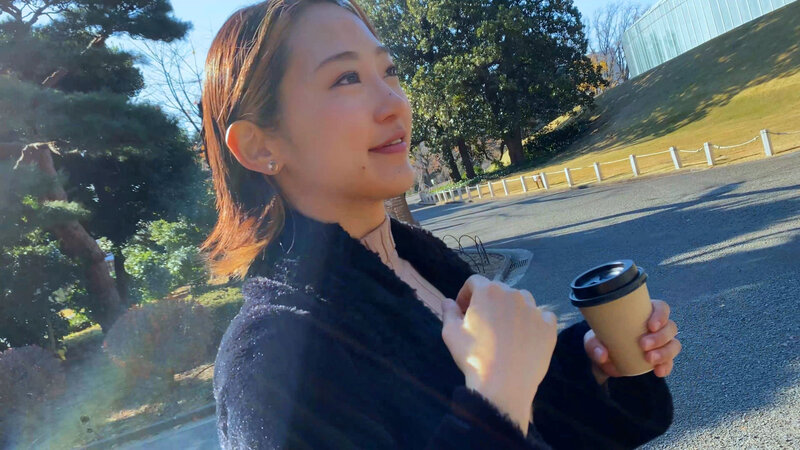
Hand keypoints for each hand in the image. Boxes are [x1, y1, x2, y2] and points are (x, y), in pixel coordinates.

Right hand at [441, 275, 557, 434]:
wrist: (503, 385)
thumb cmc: (473, 357)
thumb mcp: (451, 333)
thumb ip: (449, 312)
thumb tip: (448, 302)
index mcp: (488, 291)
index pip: (474, 282)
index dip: (466, 295)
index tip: (463, 310)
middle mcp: (514, 294)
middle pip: (499, 291)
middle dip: (489, 302)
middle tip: (483, 324)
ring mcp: (535, 309)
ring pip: (522, 301)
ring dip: (512, 310)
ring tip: (505, 331)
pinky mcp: (549, 327)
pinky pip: (542, 317)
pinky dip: (533, 323)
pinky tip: (525, 339)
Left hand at [584, 299, 680, 384]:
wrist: (604, 361)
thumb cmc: (601, 342)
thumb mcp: (593, 341)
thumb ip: (594, 346)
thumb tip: (602, 354)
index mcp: (643, 314)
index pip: (661, 308)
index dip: (661, 315)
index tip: (651, 325)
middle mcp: (656, 328)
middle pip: (670, 327)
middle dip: (660, 337)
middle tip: (643, 345)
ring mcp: (661, 344)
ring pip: (673, 344)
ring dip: (665, 352)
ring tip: (650, 359)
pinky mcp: (661, 360)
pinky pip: (670, 362)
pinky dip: (666, 367)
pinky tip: (658, 371)